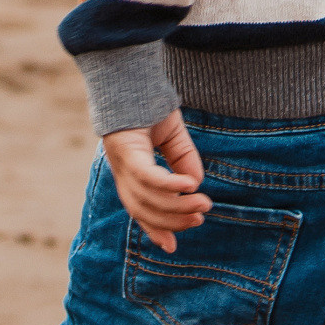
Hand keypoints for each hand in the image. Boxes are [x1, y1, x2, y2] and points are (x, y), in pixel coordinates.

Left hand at [101, 110, 210, 253]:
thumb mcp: (172, 136)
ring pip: (148, 197)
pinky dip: (169, 185)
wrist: (131, 76)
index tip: (171, 248)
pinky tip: (188, 185)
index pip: (139, 208)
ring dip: (176, 206)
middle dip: (171, 220)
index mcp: (130, 171)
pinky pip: (148, 176)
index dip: (154, 228)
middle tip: (199, 219)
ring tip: (202, 205)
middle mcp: (122, 171)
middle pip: (143, 209)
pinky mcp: (126, 150)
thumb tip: (195, 184)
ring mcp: (122, 162)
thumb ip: (183, 159)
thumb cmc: (148, 104)